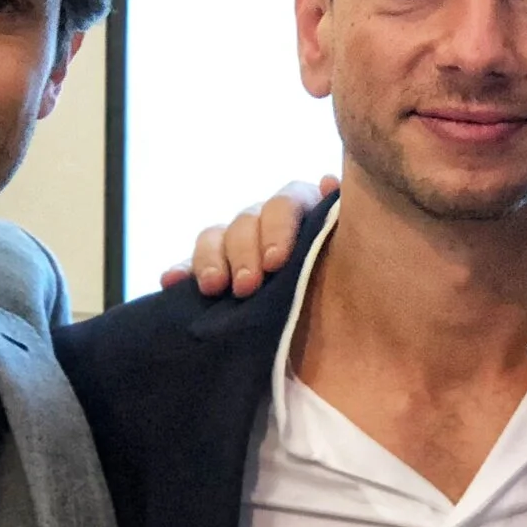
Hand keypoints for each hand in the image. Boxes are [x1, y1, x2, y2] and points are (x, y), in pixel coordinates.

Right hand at [161, 176, 338, 297]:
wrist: (338, 345)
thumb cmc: (352, 295)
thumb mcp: (355, 257)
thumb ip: (339, 220)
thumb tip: (328, 182)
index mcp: (306, 214)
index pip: (287, 202)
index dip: (277, 228)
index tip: (275, 262)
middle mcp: (269, 225)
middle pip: (246, 219)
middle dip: (242, 252)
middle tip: (245, 286)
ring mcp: (238, 248)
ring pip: (215, 236)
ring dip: (210, 260)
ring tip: (212, 288)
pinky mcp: (215, 275)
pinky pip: (190, 265)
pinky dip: (180, 271)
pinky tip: (171, 281)